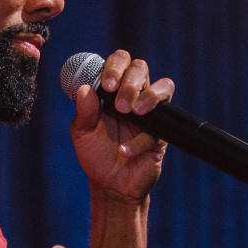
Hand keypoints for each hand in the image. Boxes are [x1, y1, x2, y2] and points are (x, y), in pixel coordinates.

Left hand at [70, 49, 174, 202]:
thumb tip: (84, 89)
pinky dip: (140, 140)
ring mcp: (151, 112)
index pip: (119, 62)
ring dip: (149, 96)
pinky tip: (124, 151)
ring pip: (164, 86)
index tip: (106, 84)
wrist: (110, 185)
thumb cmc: (96, 154)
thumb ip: (84, 111)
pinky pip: (162, 125)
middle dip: (131, 82)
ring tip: (133, 113)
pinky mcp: (163, 132)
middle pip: (141, 68)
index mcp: (113, 89)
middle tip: (120, 105)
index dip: (115, 66)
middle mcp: (134, 95)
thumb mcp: (82, 133)